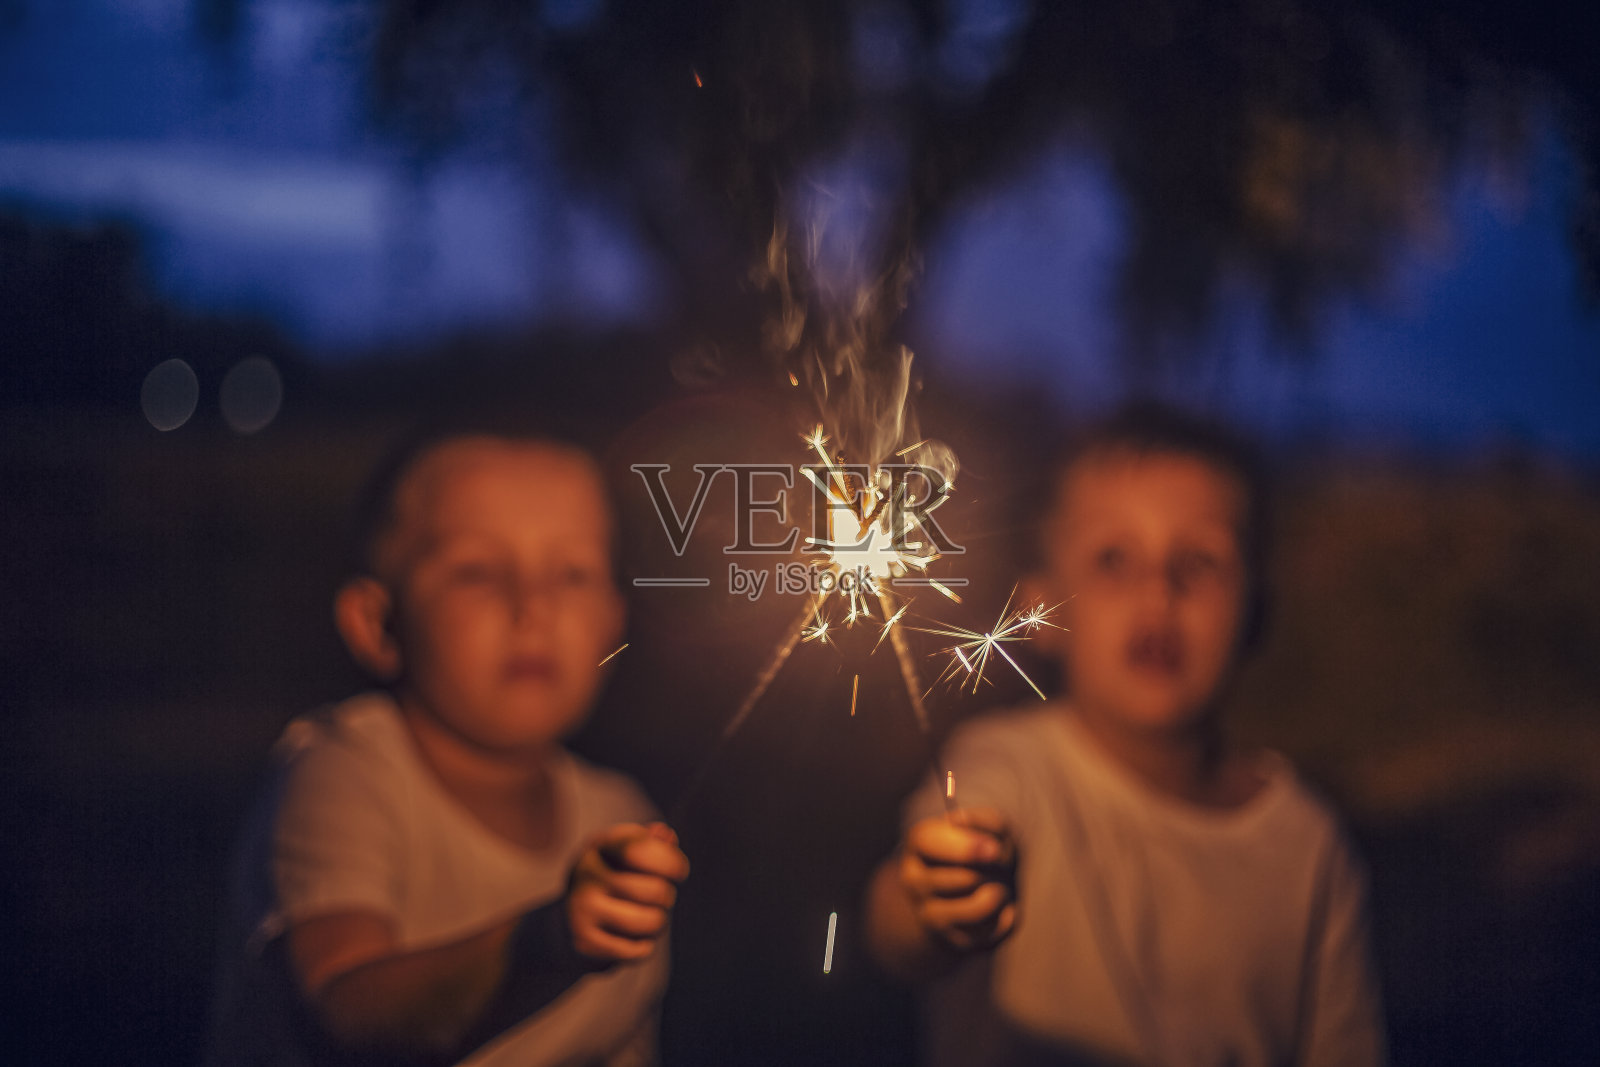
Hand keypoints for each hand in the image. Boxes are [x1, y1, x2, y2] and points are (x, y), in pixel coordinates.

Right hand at [567, 822, 689, 963]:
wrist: (570, 917)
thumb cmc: (614, 877)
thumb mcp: (629, 852)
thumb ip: (651, 842)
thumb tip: (666, 835)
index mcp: (601, 846)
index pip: (640, 850)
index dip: (670, 862)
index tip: (680, 872)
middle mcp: (586, 874)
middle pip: (656, 890)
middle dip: (667, 897)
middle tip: (659, 898)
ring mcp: (581, 908)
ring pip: (651, 922)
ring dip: (659, 923)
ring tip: (649, 918)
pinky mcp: (583, 941)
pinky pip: (637, 949)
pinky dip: (644, 947)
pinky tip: (634, 938)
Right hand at [899, 807, 1015, 951]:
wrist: (981, 888)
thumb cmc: (984, 849)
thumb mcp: (989, 826)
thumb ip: (984, 822)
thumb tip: (965, 825)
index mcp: (920, 843)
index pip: (929, 842)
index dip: (965, 847)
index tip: (994, 850)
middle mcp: (915, 880)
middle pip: (961, 878)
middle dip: (993, 871)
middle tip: (1000, 864)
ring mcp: (930, 914)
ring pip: (976, 909)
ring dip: (1000, 894)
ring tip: (1001, 887)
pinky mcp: (954, 939)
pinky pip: (990, 932)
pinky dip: (1006, 917)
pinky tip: (1001, 908)